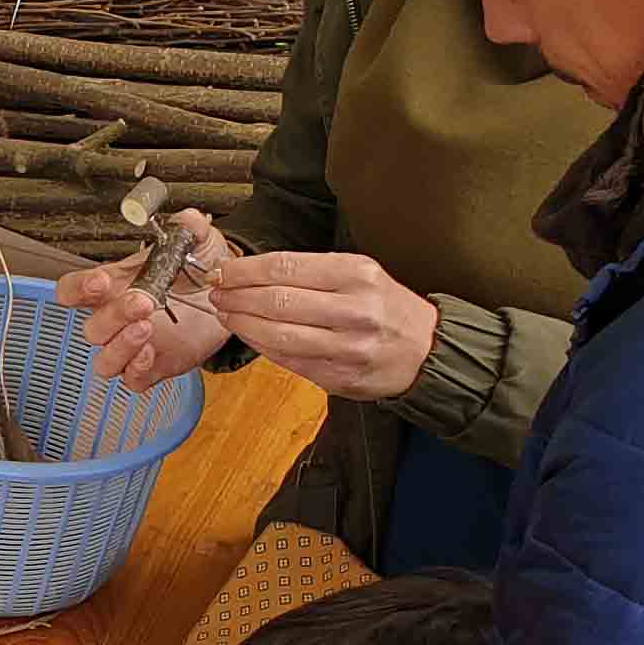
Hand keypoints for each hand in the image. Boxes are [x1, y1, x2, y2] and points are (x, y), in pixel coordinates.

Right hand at [62, 219, 235, 389]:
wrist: (227, 299)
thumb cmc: (199, 270)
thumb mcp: (197, 242)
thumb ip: (189, 229)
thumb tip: (188, 220)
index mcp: (115, 286)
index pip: (74, 290)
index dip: (78, 289)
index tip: (100, 282)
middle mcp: (117, 319)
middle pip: (92, 328)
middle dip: (114, 315)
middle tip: (143, 300)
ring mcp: (133, 346)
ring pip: (105, 360)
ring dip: (120, 346)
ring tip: (146, 327)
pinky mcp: (153, 367)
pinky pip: (131, 380)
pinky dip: (136, 370)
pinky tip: (151, 352)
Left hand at [204, 247, 439, 401]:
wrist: (426, 351)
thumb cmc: (388, 307)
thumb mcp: (362, 274)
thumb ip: (313, 272)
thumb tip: (254, 271)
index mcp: (357, 275)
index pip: (286, 268)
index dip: (245, 271)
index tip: (222, 271)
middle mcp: (354, 310)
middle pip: (277, 301)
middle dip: (237, 297)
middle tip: (216, 293)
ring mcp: (347, 347)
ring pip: (278, 335)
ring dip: (243, 324)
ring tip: (226, 314)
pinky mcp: (339, 377)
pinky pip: (289, 360)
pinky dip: (262, 347)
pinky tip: (250, 336)